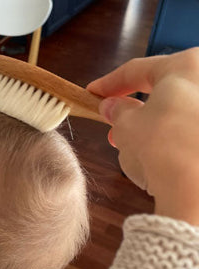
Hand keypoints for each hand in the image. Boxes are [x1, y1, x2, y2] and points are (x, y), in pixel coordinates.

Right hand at [87, 48, 198, 225]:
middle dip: (132, 111)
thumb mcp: (126, 127)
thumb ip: (117, 112)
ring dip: (150, 128)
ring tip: (131, 149)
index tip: (92, 93)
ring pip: (176, 113)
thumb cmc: (162, 146)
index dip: (108, 84)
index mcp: (185, 66)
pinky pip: (188, 132)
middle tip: (111, 125)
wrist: (196, 189)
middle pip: (161, 91)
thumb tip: (112, 106)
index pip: (137, 70)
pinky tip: (157, 158)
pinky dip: (170, 141)